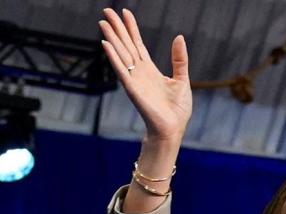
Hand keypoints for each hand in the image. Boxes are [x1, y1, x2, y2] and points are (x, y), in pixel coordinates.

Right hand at [99, 9, 191, 142]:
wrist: (173, 129)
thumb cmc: (177, 110)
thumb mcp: (182, 79)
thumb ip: (179, 59)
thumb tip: (179, 37)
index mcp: (150, 69)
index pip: (138, 44)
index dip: (131, 28)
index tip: (125, 13)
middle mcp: (139, 72)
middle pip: (126, 45)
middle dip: (117, 28)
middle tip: (107, 10)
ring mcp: (134, 80)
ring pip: (121, 54)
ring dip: (111, 38)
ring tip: (103, 22)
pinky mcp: (132, 89)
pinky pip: (121, 70)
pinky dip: (113, 57)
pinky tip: (105, 44)